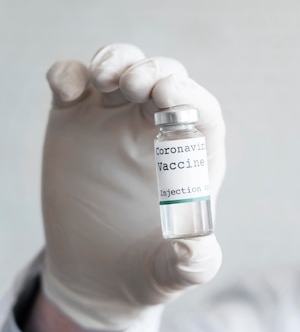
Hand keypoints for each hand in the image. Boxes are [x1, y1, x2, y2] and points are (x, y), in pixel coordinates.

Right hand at [40, 44, 224, 331]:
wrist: (98, 271)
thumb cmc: (148, 266)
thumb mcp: (172, 271)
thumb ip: (191, 263)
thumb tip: (194, 250)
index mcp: (192, 154)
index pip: (202, 110)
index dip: (190, 96)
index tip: (170, 97)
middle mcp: (157, 127)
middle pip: (166, 76)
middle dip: (153, 72)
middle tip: (136, 86)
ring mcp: (115, 119)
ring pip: (123, 66)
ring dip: (117, 60)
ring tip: (105, 80)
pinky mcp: (74, 121)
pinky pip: (73, 82)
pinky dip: (69, 74)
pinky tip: (65, 90)